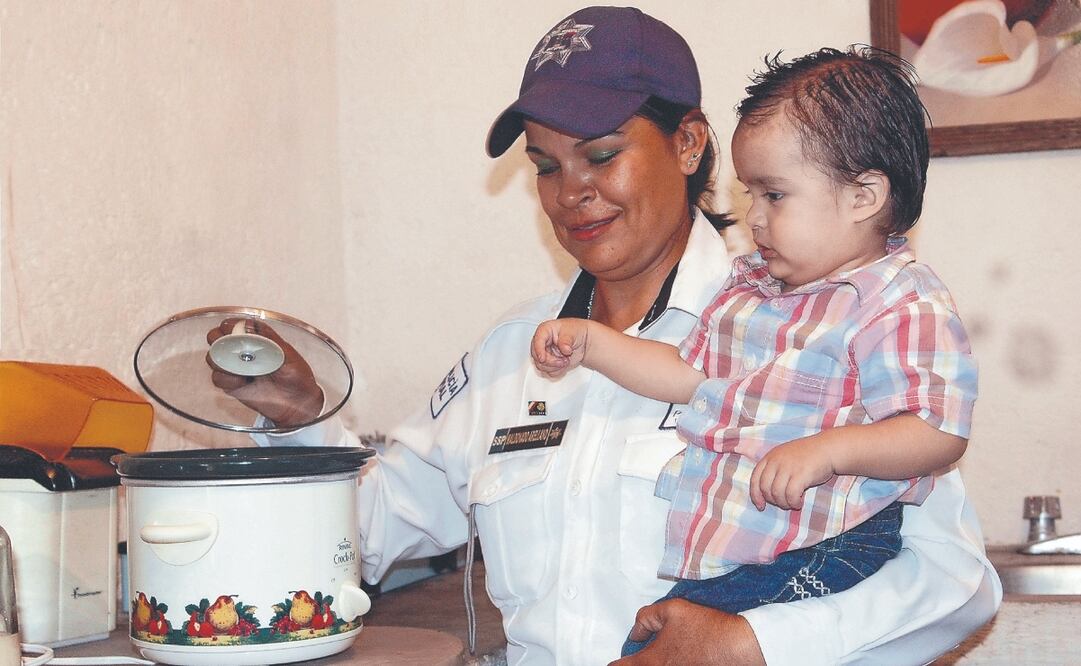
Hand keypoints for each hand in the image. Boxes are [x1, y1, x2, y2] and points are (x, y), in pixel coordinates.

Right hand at [206, 318, 323, 427]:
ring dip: (222, 361)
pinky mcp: (232, 385)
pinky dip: (227, 379)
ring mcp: (236, 368)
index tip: (236, 332)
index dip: (230, 325)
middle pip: (216, 338)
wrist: (298, 404)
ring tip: (242, 368)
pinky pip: (218, 378)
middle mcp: (243, 351)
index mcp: (257, 338)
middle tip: (232, 349)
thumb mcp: (287, 354)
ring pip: (213, 357)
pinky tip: (243, 381)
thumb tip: (249, 324)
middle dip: (218, 340)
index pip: (233, 324)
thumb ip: (268, 339)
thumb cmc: (296, 376)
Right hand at [530, 319, 589, 378]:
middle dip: (551, 361)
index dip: (538, 350)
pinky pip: (549, 371)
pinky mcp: (549, 363)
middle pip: (537, 356)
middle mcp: (542, 343)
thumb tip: (564, 348)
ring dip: (555, 366)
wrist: (583, 341)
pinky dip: (558, 370)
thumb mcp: (572, 333)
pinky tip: (564, 363)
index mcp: (545, 330)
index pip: (537, 341)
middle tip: (563, 360)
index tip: (542, 359)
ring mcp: (545, 353)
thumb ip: (566, 341)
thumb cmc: (575, 332)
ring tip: (566, 360)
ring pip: (541, 366)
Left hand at [610, 599, 764, 665]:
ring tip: (669, 653)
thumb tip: (636, 633)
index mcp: (649, 662)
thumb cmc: (707, 629)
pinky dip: (671, 665)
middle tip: (645, 653)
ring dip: (656, 663)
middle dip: (636, 662)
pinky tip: (681, 658)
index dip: (617, 662)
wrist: (741, 648)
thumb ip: (645, 618)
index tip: (621, 657)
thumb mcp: (672, 610)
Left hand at [749, 434, 835, 510]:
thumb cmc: (807, 456)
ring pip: (777, 493)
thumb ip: (774, 470)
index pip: (755, 478)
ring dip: (784, 503)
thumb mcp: (784, 457)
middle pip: (765, 488)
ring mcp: (788, 467)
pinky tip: (799, 502)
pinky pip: (791, 495)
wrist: (828, 449)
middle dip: (773, 501)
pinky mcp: (801, 474)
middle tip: (784, 503)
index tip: (761, 505)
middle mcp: (776, 461)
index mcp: (770, 457)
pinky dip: (793, 502)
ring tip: (793, 503)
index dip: (755, 495)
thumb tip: (765, 494)